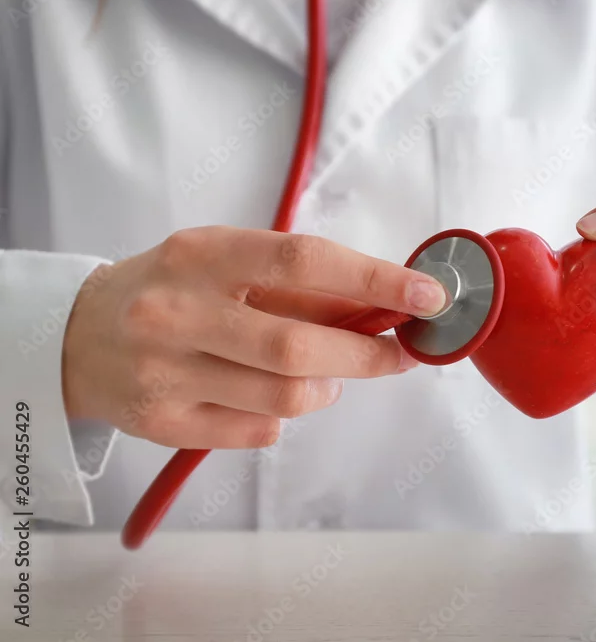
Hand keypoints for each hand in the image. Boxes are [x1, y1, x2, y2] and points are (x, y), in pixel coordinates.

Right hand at [62, 226, 446, 448]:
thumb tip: (385, 303)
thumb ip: (299, 285)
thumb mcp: (225, 262)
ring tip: (324, 377)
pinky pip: (257, 432)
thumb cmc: (171, 290)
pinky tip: (269, 397)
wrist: (76, 335)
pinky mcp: (161, 424)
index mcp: (201, 255)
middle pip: (299, 347)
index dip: (375, 279)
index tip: (427, 296)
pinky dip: (283, 417)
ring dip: (325, 389)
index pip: (304, 262)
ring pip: (284, 399)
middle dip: (367, 356)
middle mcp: (176, 312)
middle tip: (398, 355)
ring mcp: (165, 373)